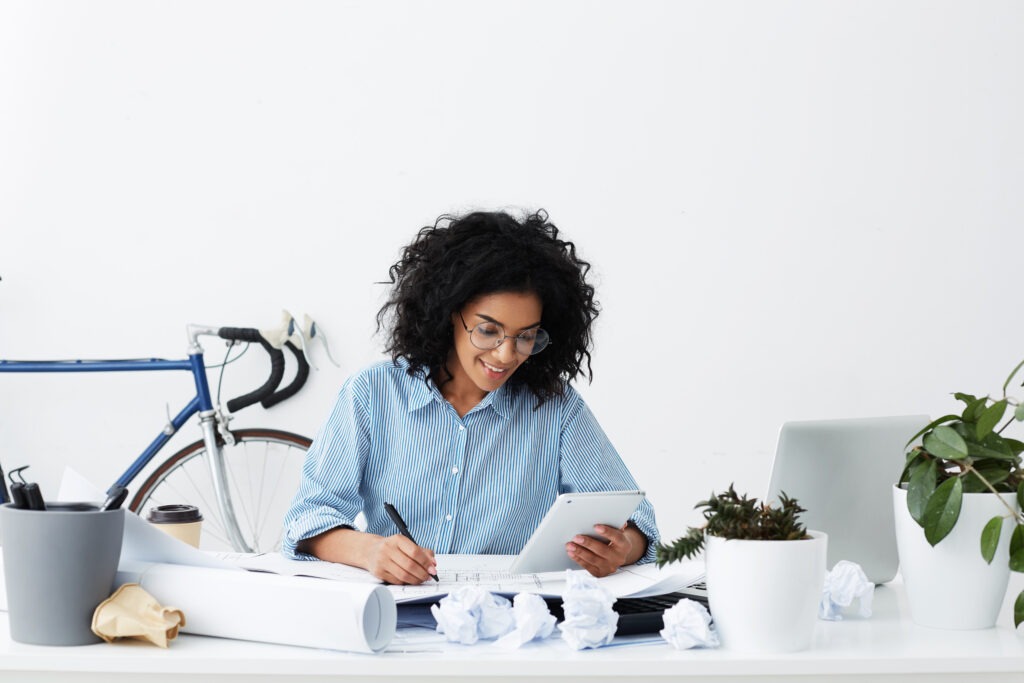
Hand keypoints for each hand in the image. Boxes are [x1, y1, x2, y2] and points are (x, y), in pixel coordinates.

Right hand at [299, 528, 436, 584]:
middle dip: (422, 573)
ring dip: (415, 580)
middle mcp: (388, 549)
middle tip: (428, 576)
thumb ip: (422, 552)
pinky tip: (410, 580)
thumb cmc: (392, 548)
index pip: (415, 552)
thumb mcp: (406, 544)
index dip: (426, 562)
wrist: (370, 550)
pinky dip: (406, 582)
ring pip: (403, 575)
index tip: (433, 569)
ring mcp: (382, 561)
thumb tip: (433, 563)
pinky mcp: (378, 572)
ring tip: (421, 579)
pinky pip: (396, 580)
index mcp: (397, 539)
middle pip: (410, 565)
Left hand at [566, 523, 645, 577]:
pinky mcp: (600, 573)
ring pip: (593, 559)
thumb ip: (614, 525)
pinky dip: (578, 559)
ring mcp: (609, 567)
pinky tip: (571, 552)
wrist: (617, 555)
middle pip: (602, 550)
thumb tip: (611, 516)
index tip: (596, 526)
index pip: (617, 538)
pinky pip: (587, 566)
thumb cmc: (614, 540)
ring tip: (570, 545)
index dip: (607, 532)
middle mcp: (619, 558)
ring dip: (580, 551)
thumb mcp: (617, 532)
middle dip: (588, 543)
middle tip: (576, 537)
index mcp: (625, 546)